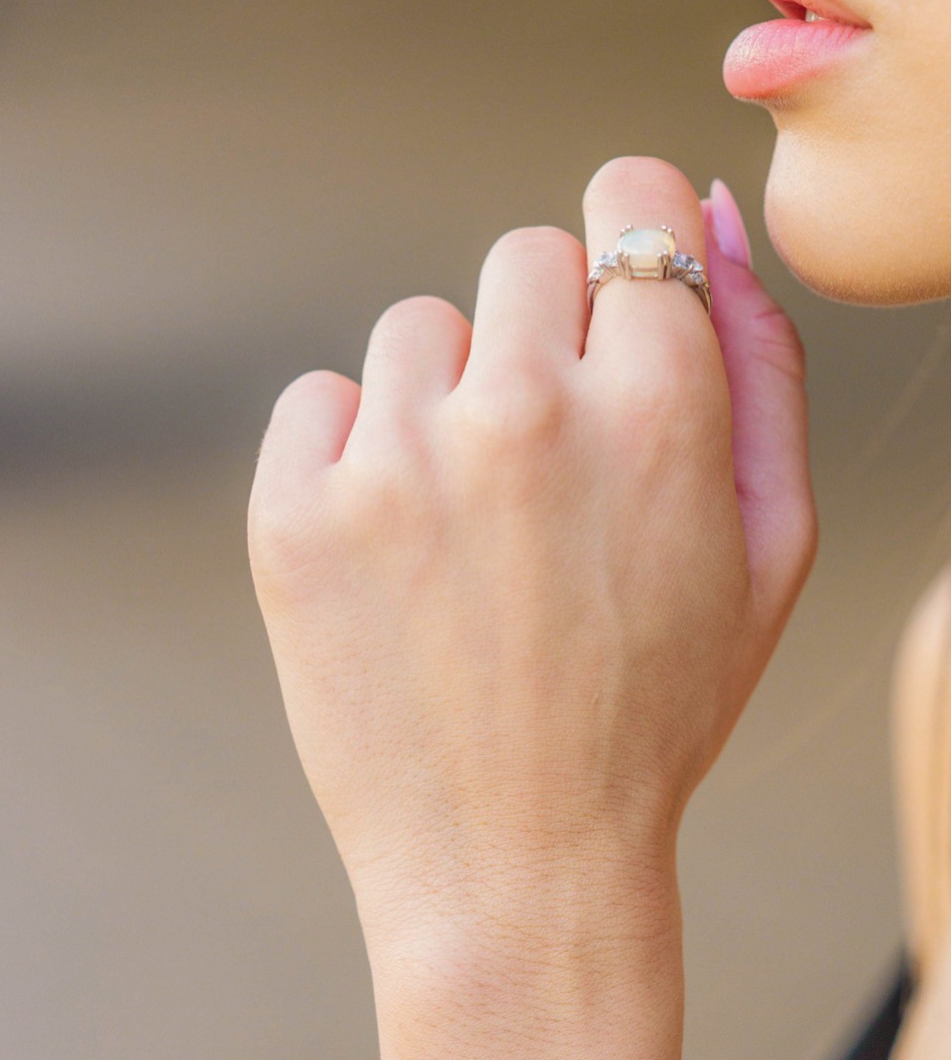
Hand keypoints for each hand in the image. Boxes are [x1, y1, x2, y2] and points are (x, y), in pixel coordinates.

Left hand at [247, 157, 816, 1055]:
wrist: (517, 860)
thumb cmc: (655, 706)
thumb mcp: (768, 547)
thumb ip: (762, 363)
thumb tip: (714, 221)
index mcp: (657, 410)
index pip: (634, 202)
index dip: (633, 235)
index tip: (614, 294)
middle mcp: (522, 413)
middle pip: (523, 256)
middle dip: (545, 330)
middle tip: (547, 452)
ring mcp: (396, 460)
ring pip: (417, 329)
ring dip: (448, 401)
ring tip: (472, 523)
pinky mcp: (295, 511)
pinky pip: (319, 400)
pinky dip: (353, 451)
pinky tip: (396, 544)